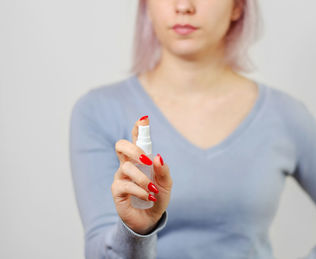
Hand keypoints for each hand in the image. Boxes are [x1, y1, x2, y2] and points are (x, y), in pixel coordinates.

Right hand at [111, 115, 172, 234]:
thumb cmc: (157, 198)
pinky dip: (139, 190)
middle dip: (134, 149)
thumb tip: (158, 157)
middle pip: (121, 145)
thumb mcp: (166, 185)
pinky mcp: (116, 190)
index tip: (143, 119)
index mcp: (140, 160)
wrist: (150, 219)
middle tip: (147, 160)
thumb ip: (164, 171)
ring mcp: (121, 177)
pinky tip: (149, 197)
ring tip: (153, 191)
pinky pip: (125, 185)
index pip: (137, 140)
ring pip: (127, 167)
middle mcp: (128, 165)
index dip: (138, 128)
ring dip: (143, 179)